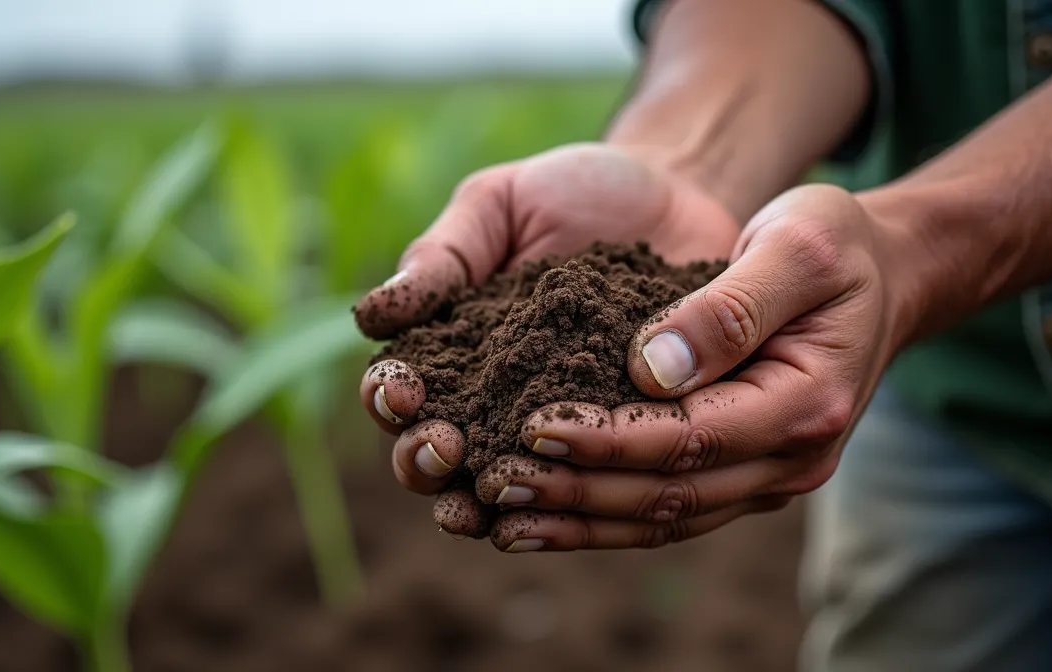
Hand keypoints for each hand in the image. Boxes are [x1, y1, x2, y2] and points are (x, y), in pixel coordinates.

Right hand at [354, 143, 741, 527]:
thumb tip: (370, 315)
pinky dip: (562, 508)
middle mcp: (492, 400)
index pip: (398, 388)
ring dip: (478, 502)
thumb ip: (441, 257)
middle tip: (443, 447)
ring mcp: (554, 429)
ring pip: (498, 487)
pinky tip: (557, 512)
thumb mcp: (500, 205)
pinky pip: (583, 488)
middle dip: (422, 461)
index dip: (389, 397)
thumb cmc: (577, 194)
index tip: (404, 388)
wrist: (681, 196)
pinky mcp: (616, 442)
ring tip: (479, 505)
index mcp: (451, 348)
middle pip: (432, 455)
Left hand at [467, 184, 912, 551]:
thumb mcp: (798, 246)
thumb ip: (729, 307)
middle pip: (669, 494)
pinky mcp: (745, 475)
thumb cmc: (837, 243)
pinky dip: (605, 520)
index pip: (689, 438)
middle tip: (494, 481)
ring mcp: (770, 477)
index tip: (531, 427)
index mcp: (806, 404)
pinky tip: (545, 518)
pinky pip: (669, 510)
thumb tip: (651, 368)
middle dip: (577, 491)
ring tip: (500, 518)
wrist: (884, 272)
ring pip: (664, 519)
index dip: (606, 439)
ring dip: (581, 521)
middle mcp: (792, 460)